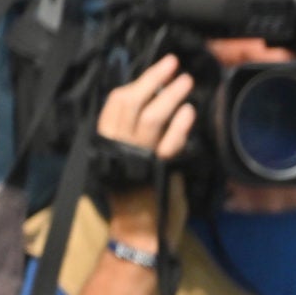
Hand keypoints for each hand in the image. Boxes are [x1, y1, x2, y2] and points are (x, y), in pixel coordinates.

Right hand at [96, 55, 196, 244]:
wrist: (137, 230)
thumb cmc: (134, 193)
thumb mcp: (126, 157)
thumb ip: (134, 134)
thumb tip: (154, 102)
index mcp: (106, 141)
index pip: (116, 104)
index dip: (136, 83)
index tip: (156, 68)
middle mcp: (117, 146)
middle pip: (132, 105)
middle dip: (152, 80)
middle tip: (173, 64)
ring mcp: (136, 157)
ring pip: (151, 119)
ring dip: (170, 97)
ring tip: (186, 82)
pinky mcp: (157, 171)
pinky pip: (168, 144)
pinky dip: (180, 126)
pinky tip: (189, 111)